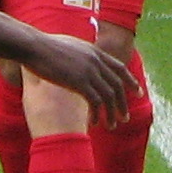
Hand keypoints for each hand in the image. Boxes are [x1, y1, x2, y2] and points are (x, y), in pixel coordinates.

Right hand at [22, 29, 136, 122]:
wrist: (34, 46)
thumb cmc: (43, 45)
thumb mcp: (67, 45)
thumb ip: (78, 53)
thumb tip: (77, 57)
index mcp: (95, 52)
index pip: (119, 68)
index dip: (130, 81)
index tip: (137, 91)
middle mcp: (96, 61)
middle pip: (117, 85)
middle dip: (123, 103)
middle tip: (125, 117)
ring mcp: (89, 72)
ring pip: (109, 97)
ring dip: (111, 114)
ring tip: (112, 126)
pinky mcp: (79, 82)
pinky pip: (95, 102)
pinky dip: (96, 114)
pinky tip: (93, 123)